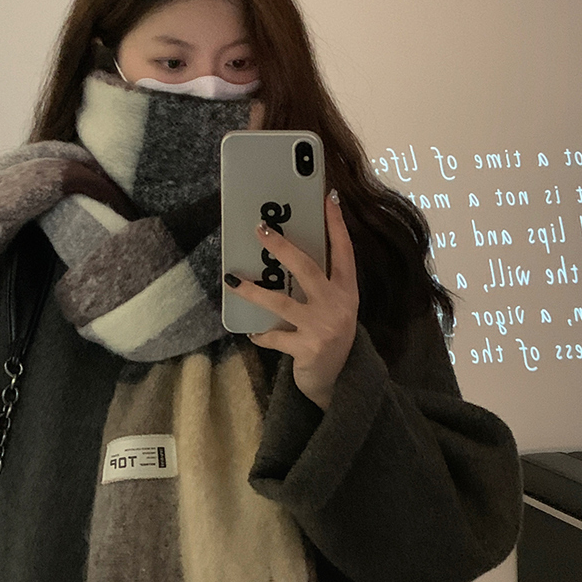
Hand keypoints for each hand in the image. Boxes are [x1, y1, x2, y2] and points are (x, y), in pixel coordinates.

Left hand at [224, 190, 358, 410]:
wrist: (339, 383)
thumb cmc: (330, 338)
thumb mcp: (334, 308)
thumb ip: (320, 286)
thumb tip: (285, 257)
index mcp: (348, 292)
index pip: (344, 251)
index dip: (337, 225)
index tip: (328, 199)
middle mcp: (339, 306)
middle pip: (308, 268)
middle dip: (282, 247)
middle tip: (261, 230)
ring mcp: (323, 328)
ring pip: (281, 303)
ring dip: (254, 291)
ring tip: (232, 280)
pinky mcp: (308, 349)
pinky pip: (274, 337)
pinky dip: (260, 334)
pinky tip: (251, 332)